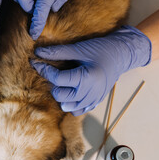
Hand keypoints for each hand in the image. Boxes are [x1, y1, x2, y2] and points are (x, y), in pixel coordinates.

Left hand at [32, 26, 150, 115]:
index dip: (44, 70)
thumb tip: (37, 53)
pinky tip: (71, 91)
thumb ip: (58, 52)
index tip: (36, 62)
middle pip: (59, 95)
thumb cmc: (102, 49)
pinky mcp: (95, 102)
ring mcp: (93, 100)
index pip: (57, 79)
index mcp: (86, 78)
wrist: (122, 55)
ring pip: (66, 106)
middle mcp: (90, 93)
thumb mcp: (79, 48)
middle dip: (53, 84)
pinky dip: (71, 104)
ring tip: (63, 83)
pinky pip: (77, 111)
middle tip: (54, 73)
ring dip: (61, 95)